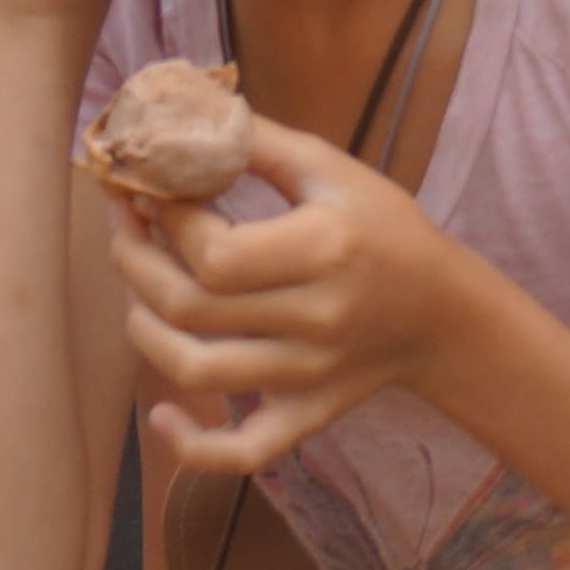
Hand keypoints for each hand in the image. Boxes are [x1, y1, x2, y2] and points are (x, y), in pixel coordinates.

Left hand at [107, 118, 479, 473]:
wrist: (444, 314)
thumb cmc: (387, 231)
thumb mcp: (336, 172)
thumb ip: (259, 145)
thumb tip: (183, 119)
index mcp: (323, 251)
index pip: (211, 251)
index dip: (164, 218)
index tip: (152, 189)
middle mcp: (315, 319)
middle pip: (188, 305)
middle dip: (134, 260)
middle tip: (125, 225)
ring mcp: (308, 375)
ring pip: (194, 370)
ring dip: (143, 328)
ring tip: (138, 289)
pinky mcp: (306, 414)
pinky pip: (243, 450)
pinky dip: (193, 446)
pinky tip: (164, 416)